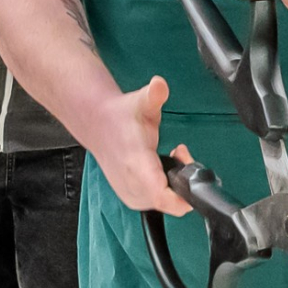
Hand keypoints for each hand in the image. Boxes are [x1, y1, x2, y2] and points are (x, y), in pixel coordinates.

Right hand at [86, 76, 184, 213]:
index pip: (161, 197)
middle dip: (183, 181)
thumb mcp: (140, 101)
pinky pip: (158, 203)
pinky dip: (166, 189)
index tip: (189, 173)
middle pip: (171, 202)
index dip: (182, 197)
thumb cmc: (122, 115)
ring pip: (165, 204)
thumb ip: (154, 95)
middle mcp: (132, 184)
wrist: (98, 126)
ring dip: (175, 185)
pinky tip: (162, 170)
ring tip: (171, 159)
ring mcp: (130, 194)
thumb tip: (159, 84)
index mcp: (136, 163)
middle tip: (180, 154)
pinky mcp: (131, 198)